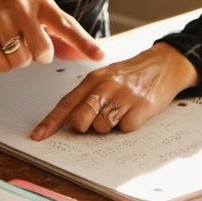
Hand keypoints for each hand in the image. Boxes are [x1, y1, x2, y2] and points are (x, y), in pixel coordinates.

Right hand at [0, 0, 105, 71]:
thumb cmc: (4, 3)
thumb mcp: (31, 4)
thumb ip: (55, 26)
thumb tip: (80, 51)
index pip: (66, 25)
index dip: (84, 43)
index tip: (99, 56)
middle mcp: (21, 7)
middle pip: (44, 52)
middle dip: (38, 54)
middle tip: (27, 42)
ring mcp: (0, 21)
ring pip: (23, 62)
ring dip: (17, 58)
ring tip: (6, 39)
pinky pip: (3, 66)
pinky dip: (1, 62)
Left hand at [30, 42, 198, 139]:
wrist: (163, 64)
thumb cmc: (130, 75)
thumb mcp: (105, 77)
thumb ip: (87, 95)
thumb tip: (70, 121)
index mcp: (93, 79)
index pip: (66, 103)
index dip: (50, 122)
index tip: (38, 136)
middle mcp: (105, 86)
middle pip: (80, 120)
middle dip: (85, 127)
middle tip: (97, 119)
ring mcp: (123, 97)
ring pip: (102, 127)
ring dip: (109, 126)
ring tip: (119, 112)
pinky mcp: (141, 107)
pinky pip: (125, 128)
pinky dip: (128, 125)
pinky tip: (134, 112)